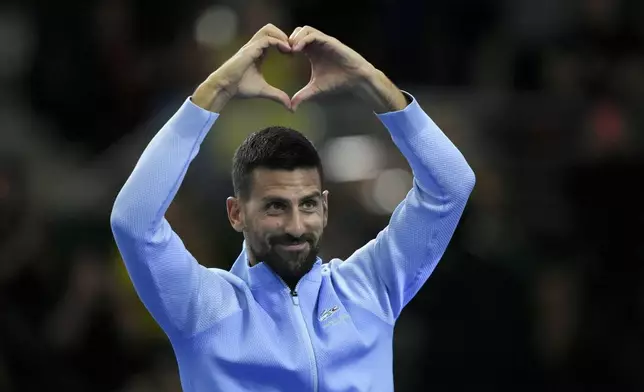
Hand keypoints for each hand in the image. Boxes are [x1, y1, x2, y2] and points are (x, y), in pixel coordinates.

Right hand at [193, 24, 291, 111]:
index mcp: (257, 52)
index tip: (291, 55)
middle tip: (292, 49)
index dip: (283, 43)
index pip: (271, 38)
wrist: (225, 87)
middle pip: (270, 29)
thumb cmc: (239, 87)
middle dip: (283, 35)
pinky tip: (286, 51)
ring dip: (281, 36)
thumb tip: (289, 106)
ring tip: (289, 49)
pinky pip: (267, 39)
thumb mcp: (263, 90)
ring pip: (268, 29)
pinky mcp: (250, 49)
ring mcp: (251, 46)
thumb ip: (277, 95)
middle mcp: (254, 46)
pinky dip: (279, 42)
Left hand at [289, 26, 406, 112]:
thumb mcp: (315, 89)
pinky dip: (303, 39)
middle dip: (288, 40)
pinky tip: (298, 50)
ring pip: (304, 29)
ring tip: (290, 50)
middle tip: (284, 52)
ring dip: (295, 38)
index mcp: (311, 52)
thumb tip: (291, 108)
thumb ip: (302, 96)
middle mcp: (316, 44)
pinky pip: (313, 35)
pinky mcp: (329, 41)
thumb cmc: (337, 81)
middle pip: (297, 32)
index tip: (283, 57)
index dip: (286, 47)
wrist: (355, 79)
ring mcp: (323, 41)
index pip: (294, 41)